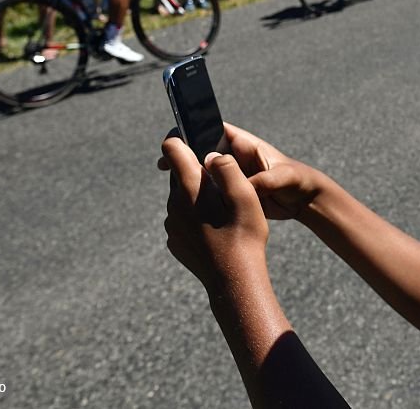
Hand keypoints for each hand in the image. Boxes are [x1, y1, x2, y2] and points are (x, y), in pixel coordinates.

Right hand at [160, 122, 326, 220]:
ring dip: (190, 175)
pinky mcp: (233, 192)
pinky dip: (200, 193)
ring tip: (171, 183)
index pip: (215, 130)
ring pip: (206, 172)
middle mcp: (236, 157)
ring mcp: (233, 174)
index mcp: (246, 145)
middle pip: (204, 150)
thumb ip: (262, 180)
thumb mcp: (282, 178)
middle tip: (165, 163)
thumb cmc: (296, 180)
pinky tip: (186, 202)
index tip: (176, 138)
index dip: (195, 130)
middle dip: (185, 155)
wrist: (304, 199)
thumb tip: (239, 185)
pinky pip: (212, 190)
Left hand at [161, 134, 269, 291]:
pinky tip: (217, 229)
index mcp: (190, 188)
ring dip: (198, 196)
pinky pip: (183, 218)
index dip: (181, 138)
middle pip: (180, 173)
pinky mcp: (175, 240)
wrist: (234, 282)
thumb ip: (228, 169)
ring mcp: (172, 224)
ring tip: (224, 210)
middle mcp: (174, 203)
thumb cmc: (245, 237)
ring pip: (182, 196)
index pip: (172, 148)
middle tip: (224, 183)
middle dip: (197, 171)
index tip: (193, 137)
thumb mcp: (247, 197)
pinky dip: (196, 217)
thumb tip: (211, 156)